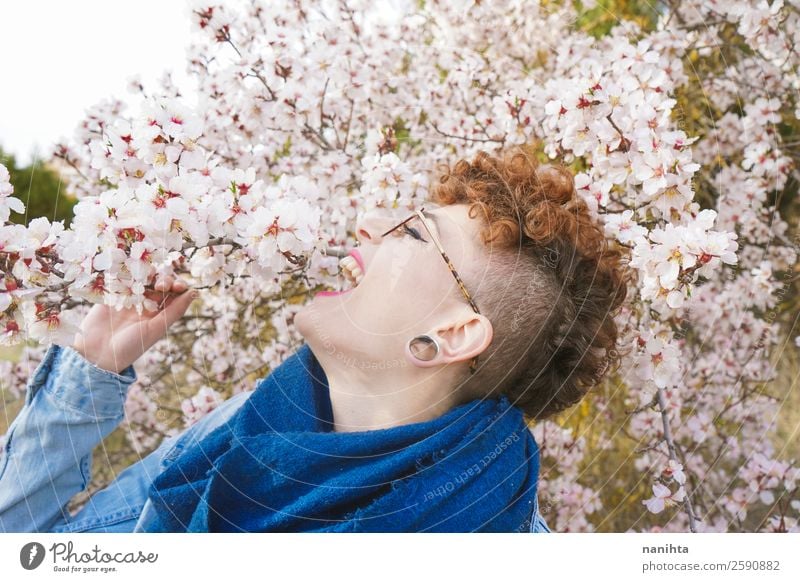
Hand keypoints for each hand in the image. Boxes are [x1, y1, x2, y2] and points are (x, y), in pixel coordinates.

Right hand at [71, 275, 197, 373]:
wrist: (96, 354)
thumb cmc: (130, 347)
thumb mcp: (155, 329)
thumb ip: (175, 311)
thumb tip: (195, 292)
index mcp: (160, 314)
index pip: (175, 293)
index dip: (178, 285)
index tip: (176, 287)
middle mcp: (146, 304)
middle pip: (161, 282)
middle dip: (165, 279)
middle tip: (160, 285)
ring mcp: (129, 297)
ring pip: (143, 277)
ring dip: (148, 273)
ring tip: (147, 275)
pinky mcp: (112, 293)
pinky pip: (122, 277)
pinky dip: (127, 270)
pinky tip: (130, 266)